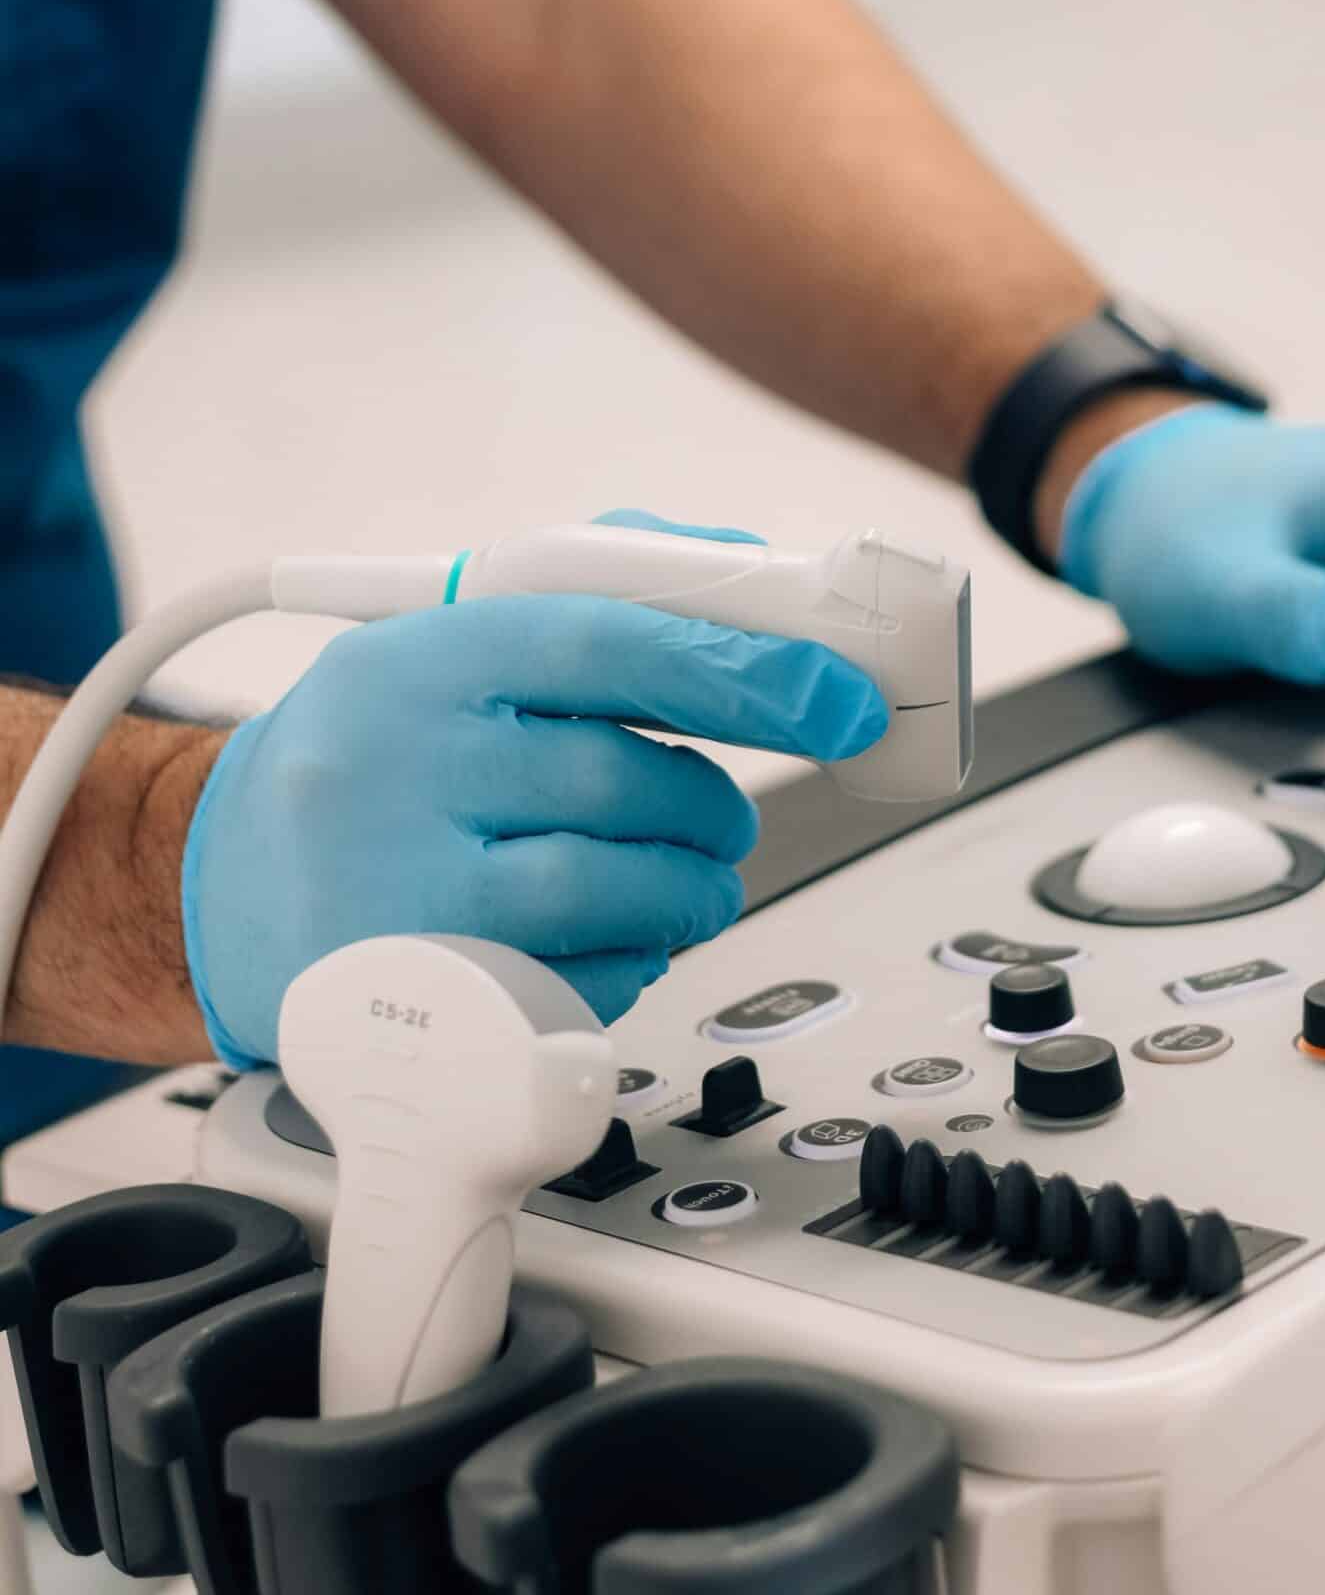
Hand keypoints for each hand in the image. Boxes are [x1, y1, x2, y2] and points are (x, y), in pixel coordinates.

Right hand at [182, 512, 886, 1066]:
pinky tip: (602, 939)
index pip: (604, 644)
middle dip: (712, 803)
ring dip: (691, 888)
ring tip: (680, 879)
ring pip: (621, 889)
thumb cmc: (367, 760)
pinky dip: (634, 961)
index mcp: (410, 663)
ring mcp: (399, 900)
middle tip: (720, 815)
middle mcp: (392, 775)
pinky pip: (589, 986)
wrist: (222, 888)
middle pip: (627, 780)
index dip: (742, 667)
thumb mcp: (446, 650)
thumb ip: (597, 605)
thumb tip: (757, 582)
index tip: (833, 695)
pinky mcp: (424, 1011)